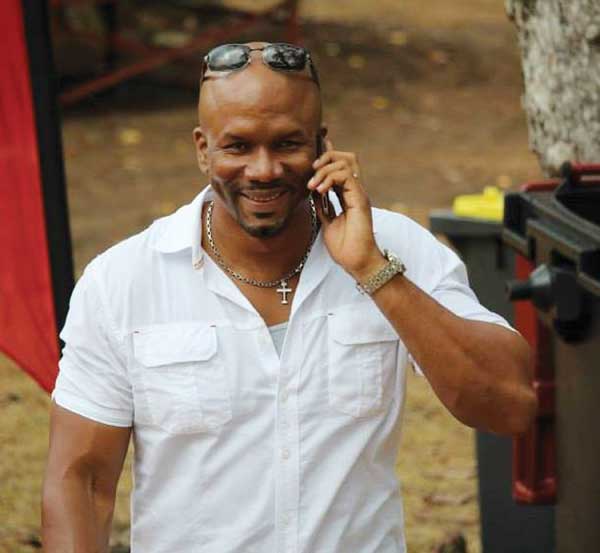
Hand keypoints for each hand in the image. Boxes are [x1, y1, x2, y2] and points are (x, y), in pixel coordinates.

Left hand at [307, 140, 385, 280]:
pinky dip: (329, 179)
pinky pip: (346, 176)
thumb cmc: (345, 247)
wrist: (357, 263)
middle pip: (346, 158)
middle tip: (311, 172)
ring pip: (346, 162)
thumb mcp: (326, 221)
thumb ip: (322, 205)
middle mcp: (355, 191)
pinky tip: (319, 192)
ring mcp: (359, 194)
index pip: (341, 167)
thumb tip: (313, 191)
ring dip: (324, 170)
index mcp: (348, 195)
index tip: (312, 157)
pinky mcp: (360, 199)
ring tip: (313, 187)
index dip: (328, 156)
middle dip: (326, 157)